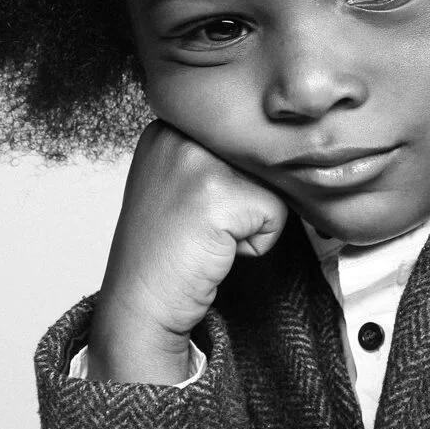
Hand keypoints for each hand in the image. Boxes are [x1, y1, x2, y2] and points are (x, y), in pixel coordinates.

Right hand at [88, 120, 288, 383]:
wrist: (140, 305)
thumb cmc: (169, 251)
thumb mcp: (183, 181)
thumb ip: (222, 155)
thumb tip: (290, 146)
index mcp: (170, 123)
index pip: (246, 135)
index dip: (241, 180)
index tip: (203, 208)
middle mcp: (177, 132)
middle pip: (262, 156)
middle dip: (249, 198)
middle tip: (204, 227)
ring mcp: (194, 160)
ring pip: (272, 183)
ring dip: (253, 219)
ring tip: (209, 237)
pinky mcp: (217, 195)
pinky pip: (276, 214)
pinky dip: (257, 243)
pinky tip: (215, 251)